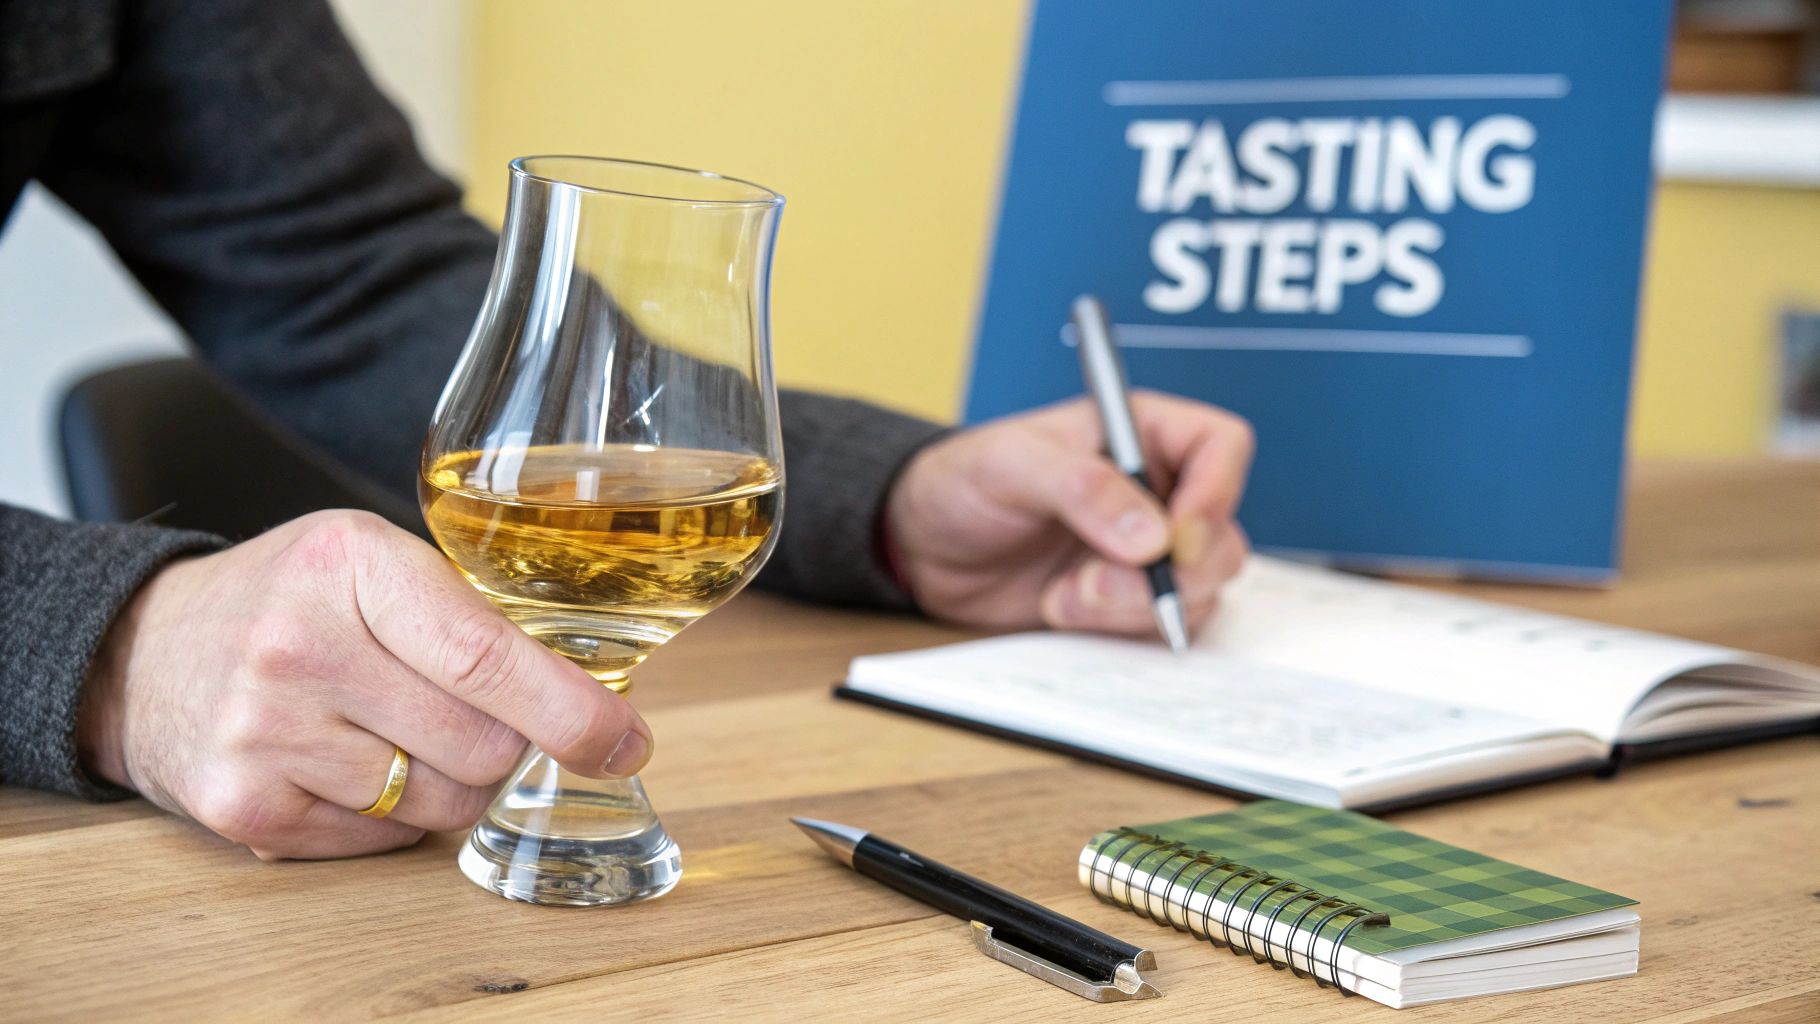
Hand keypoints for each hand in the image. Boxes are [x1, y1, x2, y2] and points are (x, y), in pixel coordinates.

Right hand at [76, 510, 653, 859]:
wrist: (143, 650)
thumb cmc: (293, 599)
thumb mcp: (374, 558)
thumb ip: (476, 610)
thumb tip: (598, 696)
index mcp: (350, 565)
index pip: (486, 657)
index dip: (572, 711)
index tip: (626, 740)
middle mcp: (299, 646)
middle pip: (481, 744)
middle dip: (508, 742)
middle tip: (478, 715)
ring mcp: (265, 733)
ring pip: (442, 803)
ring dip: (451, 781)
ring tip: (398, 730)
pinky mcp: (245, 808)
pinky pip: (384, 841)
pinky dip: (392, 815)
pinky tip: (351, 762)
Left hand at [884, 391, 1252, 633]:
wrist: (922, 546)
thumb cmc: (961, 481)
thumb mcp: (1009, 464)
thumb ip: (1081, 488)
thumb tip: (1151, 537)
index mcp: (1140, 433)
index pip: (1219, 446)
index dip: (1215, 492)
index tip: (1175, 537)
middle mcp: (1156, 492)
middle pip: (1220, 535)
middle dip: (1168, 573)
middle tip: (1096, 583)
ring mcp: (1145, 552)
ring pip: (1198, 589)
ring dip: (1134, 606)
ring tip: (1064, 596)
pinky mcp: (1126, 601)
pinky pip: (1162, 625)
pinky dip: (1118, 629)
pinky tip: (1061, 608)